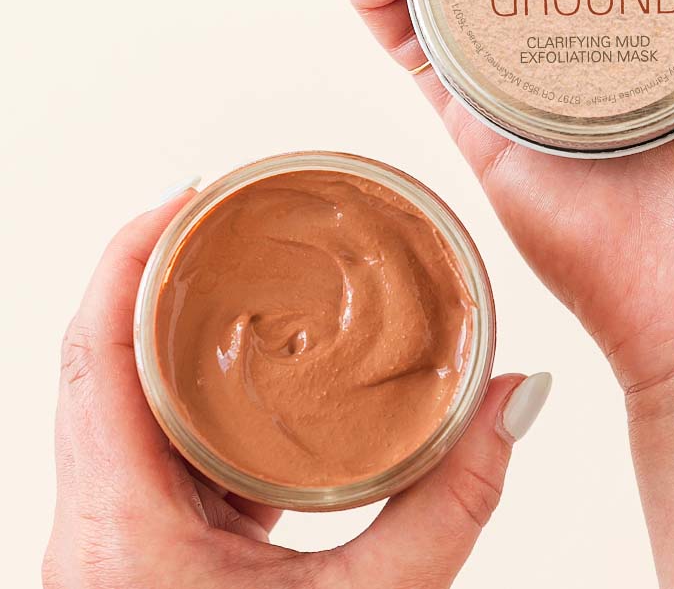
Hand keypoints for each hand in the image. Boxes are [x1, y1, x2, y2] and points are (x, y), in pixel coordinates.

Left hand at [44, 191, 545, 588]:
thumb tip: (517, 400)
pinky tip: (252, 369)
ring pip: (126, 395)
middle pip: (105, 355)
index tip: (189, 191)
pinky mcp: (146, 542)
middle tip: (233, 212)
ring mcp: (116, 530)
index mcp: (116, 525)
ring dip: (177, 327)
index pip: (94, 348)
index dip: (130, 254)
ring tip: (244, 270)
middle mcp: (97, 517)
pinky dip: (200, 387)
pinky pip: (159, 438)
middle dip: (163, 271)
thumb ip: (452, 508)